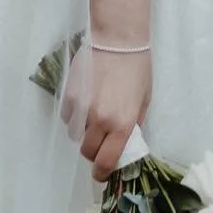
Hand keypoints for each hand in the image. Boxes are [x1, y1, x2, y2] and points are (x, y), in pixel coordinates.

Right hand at [60, 45, 151, 181]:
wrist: (117, 38)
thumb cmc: (137, 67)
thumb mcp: (144, 99)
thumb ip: (134, 123)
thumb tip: (126, 140)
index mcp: (122, 124)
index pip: (106, 162)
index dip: (102, 173)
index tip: (102, 173)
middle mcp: (99, 120)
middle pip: (87, 151)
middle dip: (94, 151)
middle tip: (101, 141)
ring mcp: (81, 108)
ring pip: (75, 134)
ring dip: (83, 132)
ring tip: (94, 115)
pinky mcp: (69, 95)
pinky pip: (68, 116)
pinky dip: (74, 115)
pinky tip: (85, 100)